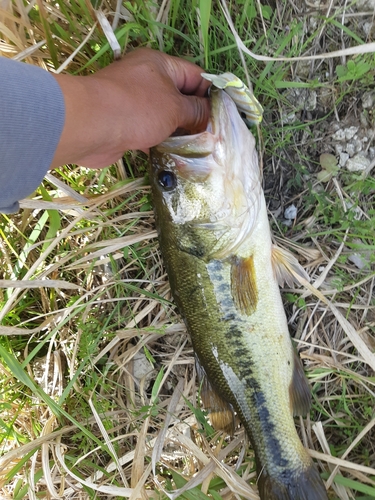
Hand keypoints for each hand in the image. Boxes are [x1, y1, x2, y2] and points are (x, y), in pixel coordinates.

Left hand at [51, 48, 210, 167]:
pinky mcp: (125, 124)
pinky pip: (151, 132)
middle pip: (180, 97)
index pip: (194, 75)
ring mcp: (134, 103)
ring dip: (180, 132)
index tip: (224, 114)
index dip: (211, 94)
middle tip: (215, 136)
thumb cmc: (137, 108)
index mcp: (160, 65)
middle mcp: (147, 80)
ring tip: (201, 148)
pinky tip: (177, 155)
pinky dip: (163, 142)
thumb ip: (196, 111)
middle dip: (196, 116)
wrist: (91, 127)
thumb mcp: (175, 107)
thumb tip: (209, 115)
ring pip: (165, 117)